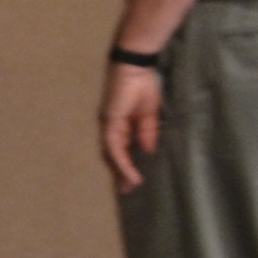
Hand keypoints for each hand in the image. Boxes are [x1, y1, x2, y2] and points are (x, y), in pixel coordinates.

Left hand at [99, 62, 164, 191]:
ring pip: (111, 154)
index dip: (124, 164)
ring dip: (120, 172)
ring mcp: (107, 124)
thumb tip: (147, 151)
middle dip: (118, 173)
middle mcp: (110, 126)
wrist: (136, 67)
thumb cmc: (143, 86)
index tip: (132, 181)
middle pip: (111, 154)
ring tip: (129, 187)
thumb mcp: (149, 115)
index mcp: (119, 124)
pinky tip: (129, 173)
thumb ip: (147, 132)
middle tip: (127, 190)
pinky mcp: (110, 121)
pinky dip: (121, 161)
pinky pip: (114, 146)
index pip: (118, 149)